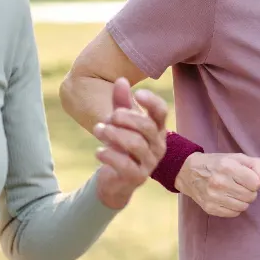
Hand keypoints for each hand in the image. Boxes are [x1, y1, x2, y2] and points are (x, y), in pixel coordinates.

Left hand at [92, 77, 168, 209]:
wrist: (116, 179)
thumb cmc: (121, 144)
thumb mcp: (120, 122)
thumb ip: (121, 102)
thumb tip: (121, 80)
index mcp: (157, 129)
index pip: (161, 112)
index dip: (152, 101)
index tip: (138, 93)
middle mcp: (158, 145)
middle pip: (147, 126)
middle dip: (124, 118)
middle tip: (108, 117)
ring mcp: (150, 163)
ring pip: (136, 144)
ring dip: (113, 134)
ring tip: (98, 130)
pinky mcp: (138, 177)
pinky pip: (125, 164)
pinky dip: (109, 155)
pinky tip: (98, 151)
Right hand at [176, 152, 259, 217]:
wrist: (189, 171)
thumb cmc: (218, 163)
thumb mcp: (238, 158)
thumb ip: (257, 166)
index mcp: (228, 167)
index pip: (255, 183)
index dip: (254, 181)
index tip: (246, 177)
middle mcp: (220, 182)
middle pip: (251, 196)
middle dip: (249, 191)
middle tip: (240, 185)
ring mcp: (213, 197)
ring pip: (243, 207)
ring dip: (243, 200)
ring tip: (234, 192)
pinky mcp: (209, 208)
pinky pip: (233, 214)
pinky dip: (234, 208)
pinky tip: (227, 199)